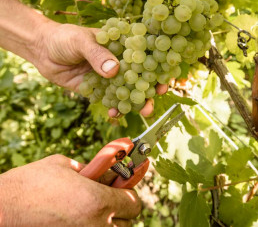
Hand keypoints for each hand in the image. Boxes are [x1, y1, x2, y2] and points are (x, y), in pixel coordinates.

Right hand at [0, 155, 140, 225]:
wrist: (4, 208)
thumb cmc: (32, 183)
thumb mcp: (65, 165)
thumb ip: (90, 169)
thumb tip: (104, 172)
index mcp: (97, 200)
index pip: (133, 203)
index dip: (129, 192)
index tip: (123, 186)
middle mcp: (96, 225)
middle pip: (127, 222)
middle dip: (120, 208)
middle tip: (107, 196)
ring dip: (108, 220)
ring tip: (91, 207)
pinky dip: (93, 226)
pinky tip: (79, 216)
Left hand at [36, 22, 167, 116]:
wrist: (43, 50)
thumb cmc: (64, 37)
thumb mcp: (80, 41)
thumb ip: (97, 54)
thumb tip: (114, 70)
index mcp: (119, 44)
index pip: (142, 53)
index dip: (156, 65)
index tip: (162, 77)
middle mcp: (118, 60)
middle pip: (138, 75)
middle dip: (148, 88)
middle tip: (155, 98)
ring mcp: (109, 76)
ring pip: (127, 90)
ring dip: (135, 101)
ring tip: (142, 111)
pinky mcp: (98, 89)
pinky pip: (110, 100)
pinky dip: (115, 107)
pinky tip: (115, 114)